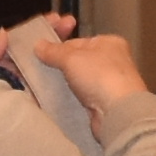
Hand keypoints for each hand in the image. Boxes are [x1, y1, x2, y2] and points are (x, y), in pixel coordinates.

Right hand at [0, 14, 155, 124]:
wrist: (118, 113)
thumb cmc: (99, 76)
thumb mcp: (71, 58)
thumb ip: (53, 51)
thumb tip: (38, 45)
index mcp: (109, 43)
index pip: (78, 41)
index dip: (59, 47)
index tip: (42, 54)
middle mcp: (112, 61)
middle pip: (78, 61)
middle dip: (60, 66)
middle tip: (41, 70)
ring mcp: (109, 83)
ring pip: (79, 80)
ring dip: (64, 83)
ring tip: (45, 86)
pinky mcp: (104, 103)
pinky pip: (82, 96)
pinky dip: (70, 96)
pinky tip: (57, 99)